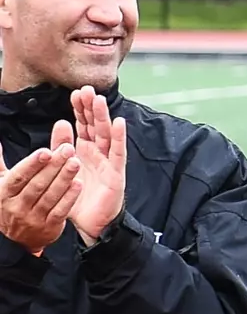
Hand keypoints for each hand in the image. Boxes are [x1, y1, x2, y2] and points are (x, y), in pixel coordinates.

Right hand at [0, 127, 81, 255]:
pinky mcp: (49, 227)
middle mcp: (17, 206)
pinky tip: (78, 184)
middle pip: (37, 184)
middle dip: (54, 166)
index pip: (19, 176)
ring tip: (75, 163)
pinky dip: (69, 197)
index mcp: (4, 193)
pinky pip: (60, 211)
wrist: (14, 240)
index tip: (46, 151)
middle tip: (68, 149)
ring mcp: (33, 218)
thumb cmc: (9, 204)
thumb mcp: (0, 184)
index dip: (33, 164)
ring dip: (64, 178)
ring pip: (50, 196)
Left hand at [67, 86, 126, 245]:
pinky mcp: (116, 174)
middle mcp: (98, 153)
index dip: (80, 109)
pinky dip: (119, 137)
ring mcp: (109, 162)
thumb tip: (60, 122)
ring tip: (100, 100)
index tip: (75, 92)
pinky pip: (118, 153)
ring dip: (103, 117)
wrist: (91, 224)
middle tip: (87, 89)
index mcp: (84, 151)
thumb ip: (61, 147)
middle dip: (91, 108)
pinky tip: (118, 123)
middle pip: (95, 126)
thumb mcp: (64, 168)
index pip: (83, 125)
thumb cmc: (78, 197)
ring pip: (107, 135)